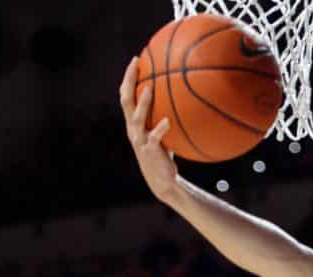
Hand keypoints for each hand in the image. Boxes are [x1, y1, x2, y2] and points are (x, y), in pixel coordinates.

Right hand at [119, 56, 178, 204]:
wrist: (162, 182)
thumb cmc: (165, 155)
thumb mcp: (164, 134)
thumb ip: (168, 118)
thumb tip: (186, 100)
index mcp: (134, 123)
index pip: (127, 96)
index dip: (129, 78)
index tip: (136, 59)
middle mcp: (133, 129)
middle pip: (126, 101)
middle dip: (130, 81)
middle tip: (137, 64)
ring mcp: (140, 140)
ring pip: (137, 117)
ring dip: (143, 103)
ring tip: (150, 88)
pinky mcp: (150, 152)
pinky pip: (154, 138)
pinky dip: (160, 128)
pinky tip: (167, 120)